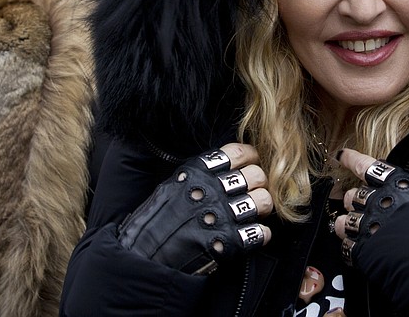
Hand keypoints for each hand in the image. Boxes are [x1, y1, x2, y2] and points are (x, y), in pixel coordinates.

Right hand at [118, 143, 272, 274]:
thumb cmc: (158, 219)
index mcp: (199, 172)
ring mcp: (221, 216)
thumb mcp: (176, 183)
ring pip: (263, 201)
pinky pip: (259, 232)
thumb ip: (203, 172)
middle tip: (255, 191)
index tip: (253, 164)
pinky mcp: (228, 242)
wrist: (144, 256)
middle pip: (257, 176)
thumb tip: (232, 163)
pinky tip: (250, 234)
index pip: (239, 152)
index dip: (251, 158)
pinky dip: (259, 234)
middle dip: (260, 184)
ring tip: (255, 213)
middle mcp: (212, 190)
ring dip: (263, 207)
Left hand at [331, 149, 408, 266]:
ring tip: (357, 228)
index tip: (342, 155)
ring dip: (348, 224)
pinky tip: (357, 248)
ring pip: (345, 220)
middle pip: (354, 195)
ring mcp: (368, 224)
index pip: (367, 166)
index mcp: (395, 185)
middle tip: (359, 204)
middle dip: (354, 200)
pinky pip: (347, 244)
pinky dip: (351, 246)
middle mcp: (377, 201)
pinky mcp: (363, 248)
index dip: (352, 159)